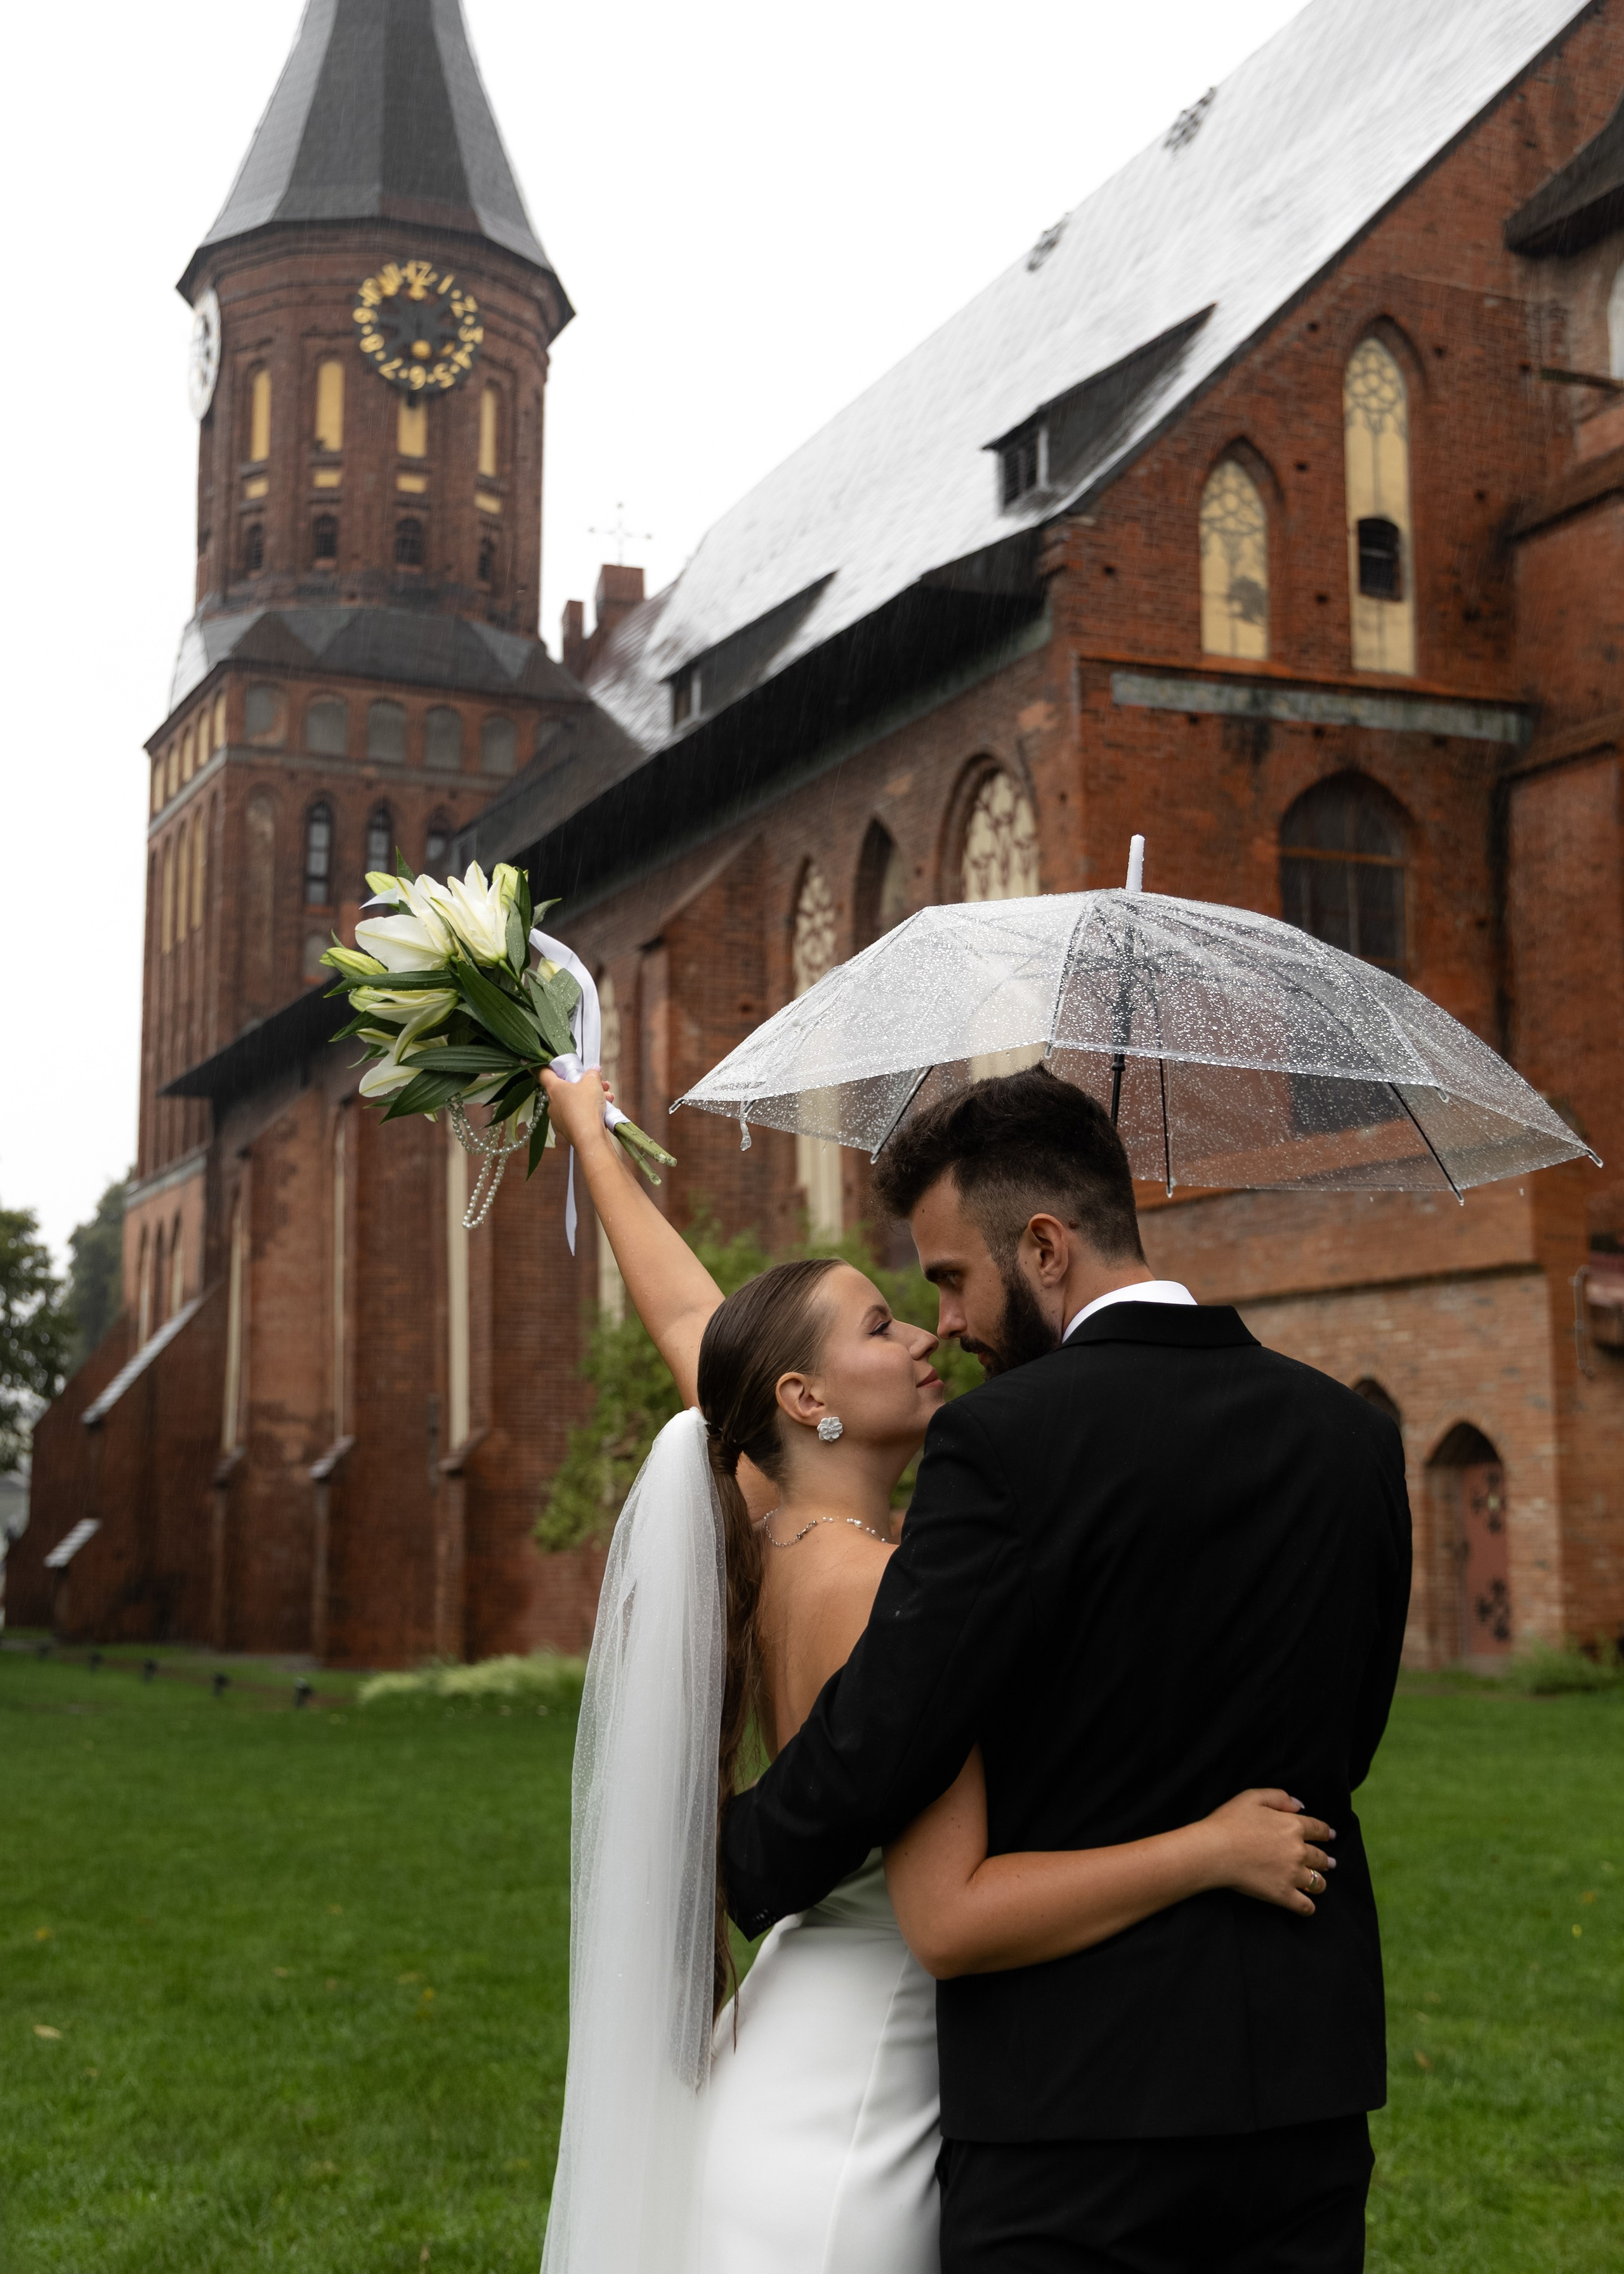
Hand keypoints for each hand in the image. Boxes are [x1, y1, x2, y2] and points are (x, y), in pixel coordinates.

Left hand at [540, 1064, 614, 1151]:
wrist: (590, 1138)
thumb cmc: (587, 1107)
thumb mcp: (592, 1083)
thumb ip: (592, 1074)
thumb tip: (594, 1071)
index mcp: (554, 1088)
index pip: (542, 1073)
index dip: (535, 1064)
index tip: (524, 1059)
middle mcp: (553, 1103)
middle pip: (566, 1087)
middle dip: (584, 1084)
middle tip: (600, 1083)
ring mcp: (559, 1118)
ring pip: (575, 1101)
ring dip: (591, 1097)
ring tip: (607, 1097)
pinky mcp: (567, 1129)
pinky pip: (578, 1114)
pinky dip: (589, 1110)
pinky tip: (605, 1109)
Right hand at [1199, 1789, 1334, 1915]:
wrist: (1214, 1851)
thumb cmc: (1229, 1822)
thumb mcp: (1252, 1797)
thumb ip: (1279, 1797)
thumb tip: (1299, 1806)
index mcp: (1292, 1826)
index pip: (1318, 1829)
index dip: (1326, 1832)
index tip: (1330, 1836)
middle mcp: (1298, 1851)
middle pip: (1320, 1857)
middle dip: (1326, 1860)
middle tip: (1329, 1863)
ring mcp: (1292, 1874)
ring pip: (1317, 1882)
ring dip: (1319, 1882)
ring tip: (1318, 1884)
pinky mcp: (1283, 1894)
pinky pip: (1305, 1906)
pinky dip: (1308, 1906)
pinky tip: (1307, 1905)